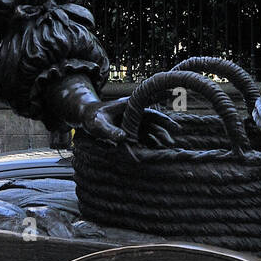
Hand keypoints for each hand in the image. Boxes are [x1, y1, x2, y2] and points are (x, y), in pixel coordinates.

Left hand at [49, 75, 174, 145]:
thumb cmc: (92, 118)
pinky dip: (149, 144)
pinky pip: (142, 138)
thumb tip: (123, 138)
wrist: (86, 117)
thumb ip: (110, 131)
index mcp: (129, 108)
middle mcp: (133, 115)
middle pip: (153, 122)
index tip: (174, 123)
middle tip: (173, 139)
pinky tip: (154, 152)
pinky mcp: (129, 131)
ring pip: (149, 131)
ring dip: (158, 139)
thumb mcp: (98, 125)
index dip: (163, 117)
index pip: (150, 110)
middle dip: (164, 130)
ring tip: (167, 148)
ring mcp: (132, 123)